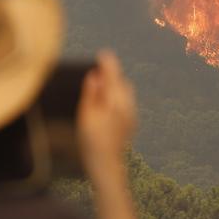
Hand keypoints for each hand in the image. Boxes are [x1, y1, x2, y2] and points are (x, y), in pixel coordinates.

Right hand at [78, 50, 137, 172]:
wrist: (106, 164)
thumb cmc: (91, 140)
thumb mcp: (86, 115)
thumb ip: (91, 93)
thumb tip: (95, 75)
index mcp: (116, 101)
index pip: (114, 76)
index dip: (108, 64)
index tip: (102, 54)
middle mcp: (128, 106)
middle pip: (121, 83)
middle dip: (111, 76)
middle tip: (97, 72)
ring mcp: (131, 115)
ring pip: (125, 93)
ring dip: (114, 87)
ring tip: (99, 87)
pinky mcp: (131, 123)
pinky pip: (126, 103)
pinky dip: (117, 97)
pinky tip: (105, 104)